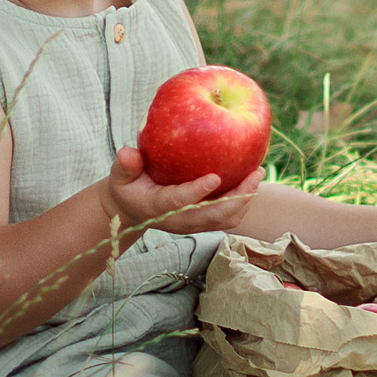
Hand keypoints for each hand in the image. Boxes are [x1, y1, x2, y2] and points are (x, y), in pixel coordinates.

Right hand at [102, 147, 257, 236]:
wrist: (132, 210)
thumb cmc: (128, 187)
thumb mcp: (120, 176)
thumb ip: (125, 165)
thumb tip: (127, 152)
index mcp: (158, 208)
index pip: (179, 202)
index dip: (197, 192)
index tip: (215, 177)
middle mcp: (180, 221)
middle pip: (213, 216)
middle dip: (237, 198)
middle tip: (254, 174)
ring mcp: (194, 224)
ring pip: (225, 219)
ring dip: (244, 200)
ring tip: (257, 174)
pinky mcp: (203, 222)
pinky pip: (228, 216)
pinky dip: (242, 200)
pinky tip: (250, 177)